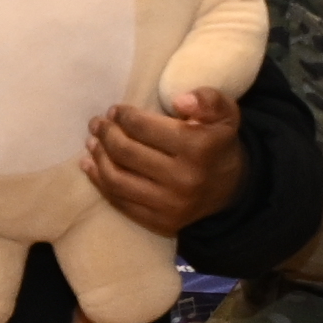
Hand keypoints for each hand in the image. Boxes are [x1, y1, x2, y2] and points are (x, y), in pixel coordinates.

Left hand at [82, 85, 249, 237]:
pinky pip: (121, 202)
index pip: (144, 127)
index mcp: (199, 147)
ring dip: (98, 158)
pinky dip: (101, 182)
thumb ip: (208, 99)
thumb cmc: (218, 144)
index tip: (115, 110)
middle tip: (98, 123)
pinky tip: (92, 166)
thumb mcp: (225, 113)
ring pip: (118, 179)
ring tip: (92, 142)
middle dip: (106, 134)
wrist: (231, 190)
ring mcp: (171, 205)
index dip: (123, 116)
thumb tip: (179, 101)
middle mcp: (184, 179)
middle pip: (126, 152)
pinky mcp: (161, 223)